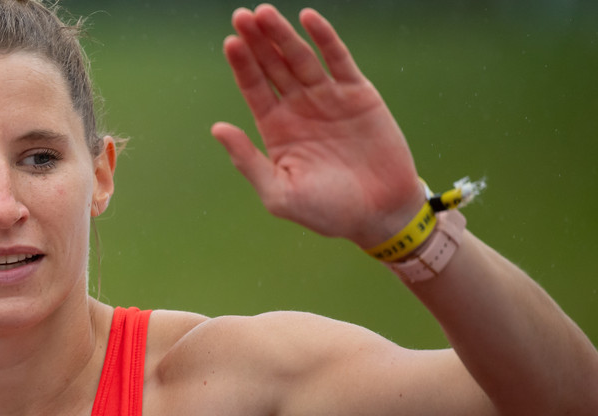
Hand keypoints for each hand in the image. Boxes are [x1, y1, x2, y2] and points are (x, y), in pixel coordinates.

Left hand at [212, 5, 421, 247]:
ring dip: (282, 35)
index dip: (242, 66)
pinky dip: (324, 38)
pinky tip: (308, 19)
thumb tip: (218, 128)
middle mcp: (298, 108)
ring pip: (300, 58)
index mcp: (276, 129)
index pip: (254, 89)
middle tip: (241, 16)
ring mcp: (328, 98)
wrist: (379, 215)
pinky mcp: (358, 94)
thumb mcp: (279, 193)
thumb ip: (247, 161)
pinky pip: (339, 60)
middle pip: (272, 67)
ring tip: (264, 13)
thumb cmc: (327, 211)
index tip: (230, 42)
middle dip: (257, 42)